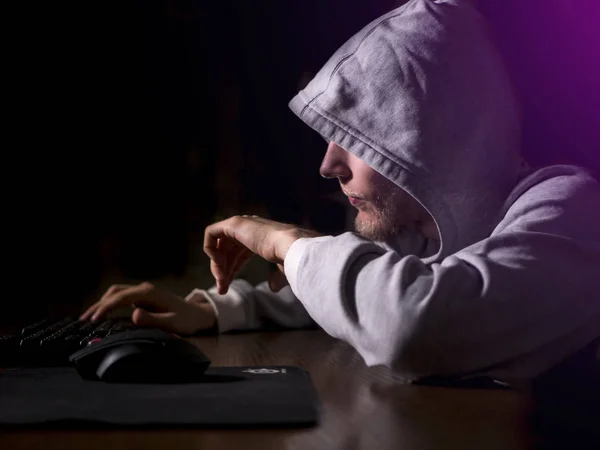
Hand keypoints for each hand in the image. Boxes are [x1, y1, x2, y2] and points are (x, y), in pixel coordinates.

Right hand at [79, 282, 216, 334]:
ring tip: (88, 318)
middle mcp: (144, 289)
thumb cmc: (186, 319)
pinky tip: (102, 315)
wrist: (198, 314)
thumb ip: (153, 319)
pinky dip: (109, 304)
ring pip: (116, 293)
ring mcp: (143, 292)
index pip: (121, 297)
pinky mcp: (143, 297)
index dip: (105, 308)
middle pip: (115, 292)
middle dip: (98, 305)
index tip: (93, 320)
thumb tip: (133, 315)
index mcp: (149, 293)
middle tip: (84, 320)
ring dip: (102, 303)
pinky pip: (121, 298)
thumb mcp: (172, 322)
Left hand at [204, 215, 320, 293]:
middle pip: (227, 250)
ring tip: (221, 283)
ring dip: (217, 266)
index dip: (232, 269)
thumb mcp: (283, 269)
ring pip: (218, 245)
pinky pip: (211, 233)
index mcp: (260, 236)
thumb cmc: (291, 259)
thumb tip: (273, 288)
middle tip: (222, 289)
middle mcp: (249, 228)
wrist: (291, 249)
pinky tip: (218, 264)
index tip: (228, 286)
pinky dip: (210, 249)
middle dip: (222, 270)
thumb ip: (277, 277)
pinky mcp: (233, 223)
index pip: (238, 253)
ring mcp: (241, 224)